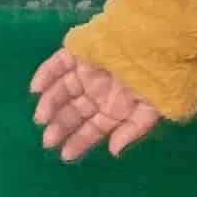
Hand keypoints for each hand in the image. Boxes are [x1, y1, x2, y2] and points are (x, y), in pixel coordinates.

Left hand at [30, 46, 164, 162]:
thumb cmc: (160, 77)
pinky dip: (45, 74)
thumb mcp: (153, 109)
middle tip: (47, 141)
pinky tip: (35, 89)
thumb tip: (113, 151)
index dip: (80, 141)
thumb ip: (132, 129)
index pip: (93, 128)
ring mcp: (87, 71)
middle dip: (61, 126)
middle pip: (74, 111)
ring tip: (40, 119)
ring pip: (62, 89)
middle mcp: (98, 91)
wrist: (159, 42)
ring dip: (50, 104)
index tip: (65, 155)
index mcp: (116, 107)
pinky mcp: (78, 51)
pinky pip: (57, 64)